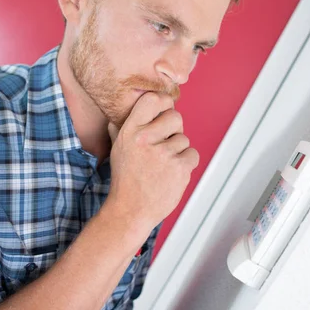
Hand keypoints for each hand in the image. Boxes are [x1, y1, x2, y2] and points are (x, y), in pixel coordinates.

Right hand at [106, 92, 198, 231]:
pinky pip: (193, 154)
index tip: (164, 111)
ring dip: (178, 151)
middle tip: (164, 145)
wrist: (130, 210)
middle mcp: (146, 139)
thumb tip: (122, 110)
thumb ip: (121, 128)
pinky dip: (186, 163)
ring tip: (163, 165)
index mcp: (130, 131)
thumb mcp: (117, 149)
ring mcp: (164, 154)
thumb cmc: (125, 179)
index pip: (153, 99)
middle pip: (176, 117)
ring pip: (184, 139)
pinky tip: (172, 173)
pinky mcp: (180, 168)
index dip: (163, 102)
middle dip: (174, 129)